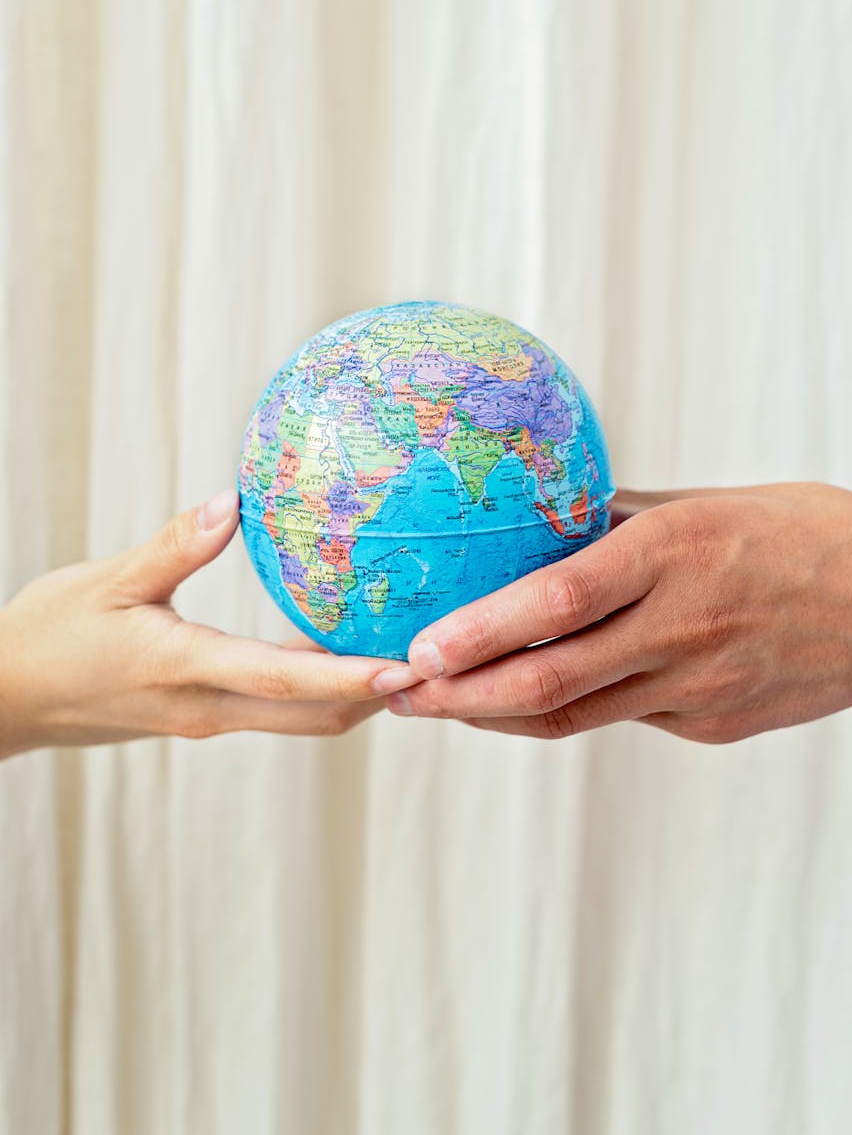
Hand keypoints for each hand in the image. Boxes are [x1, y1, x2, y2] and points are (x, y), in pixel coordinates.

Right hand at [0, 489, 419, 759]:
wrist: (4, 701)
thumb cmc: (48, 638)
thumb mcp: (106, 582)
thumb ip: (176, 545)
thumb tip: (235, 502)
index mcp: (185, 671)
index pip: (285, 679)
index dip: (351, 676)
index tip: (408, 667)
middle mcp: (207, 709)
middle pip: (313, 715)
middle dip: (377, 697)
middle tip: (438, 663)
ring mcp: (206, 719)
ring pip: (299, 717)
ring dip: (354, 696)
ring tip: (408, 656)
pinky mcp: (200, 716)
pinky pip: (275, 706)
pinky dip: (317, 685)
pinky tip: (340, 651)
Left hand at [380, 483, 851, 742]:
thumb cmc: (801, 535)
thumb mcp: (707, 504)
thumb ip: (620, 520)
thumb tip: (540, 522)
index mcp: (673, 555)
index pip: (556, 602)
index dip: (480, 632)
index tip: (420, 646)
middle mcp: (680, 628)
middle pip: (549, 681)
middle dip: (460, 695)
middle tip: (402, 693)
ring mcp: (697, 689)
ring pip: (575, 716)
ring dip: (497, 715)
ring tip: (443, 705)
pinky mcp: (712, 726)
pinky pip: (624, 719)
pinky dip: (569, 711)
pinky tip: (531, 699)